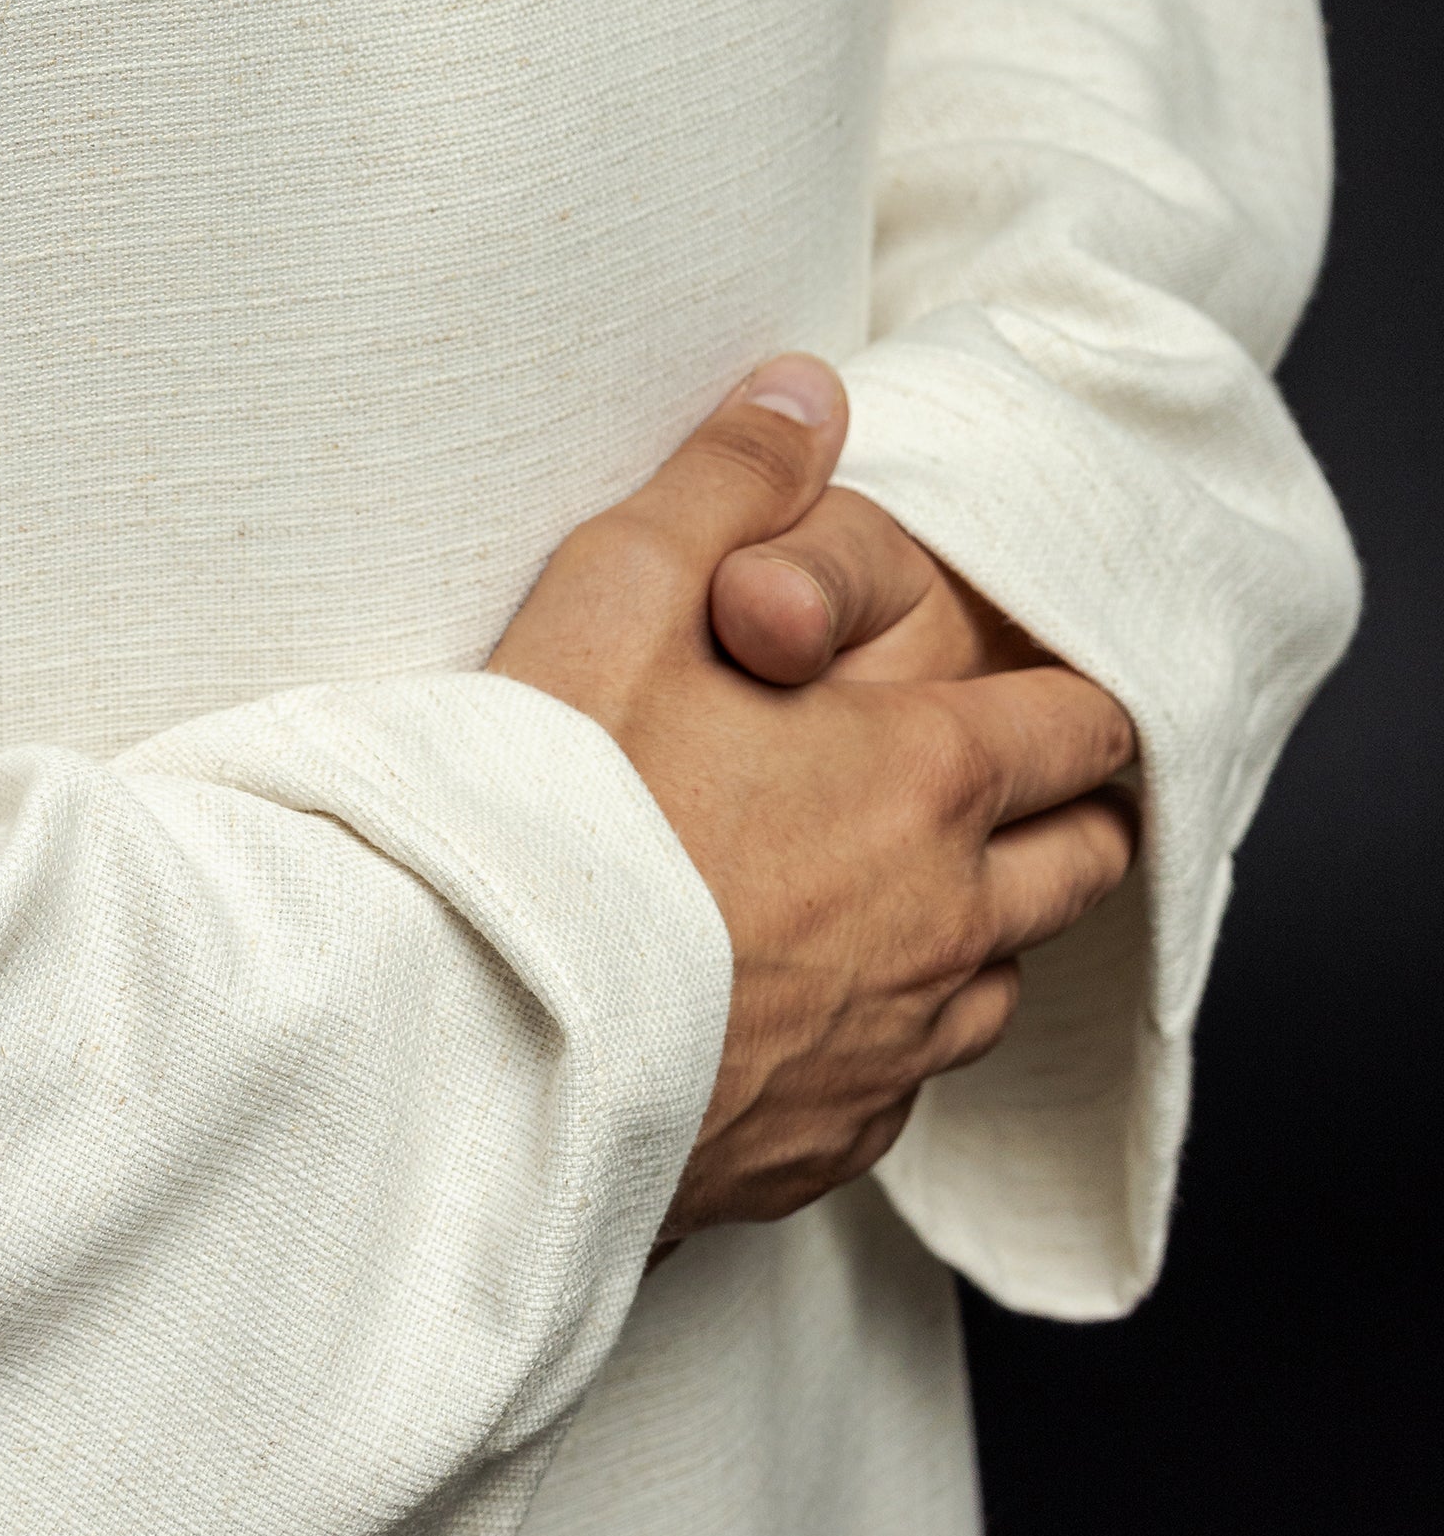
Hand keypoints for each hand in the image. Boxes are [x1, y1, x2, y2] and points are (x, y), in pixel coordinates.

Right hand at [486, 359, 1137, 1233]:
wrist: (457, 1037)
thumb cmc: (543, 807)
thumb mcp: (623, 588)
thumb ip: (729, 478)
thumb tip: (809, 386)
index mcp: (920, 781)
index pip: (1079, 729)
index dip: (1072, 695)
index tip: (1045, 682)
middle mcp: (937, 927)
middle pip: (1078, 869)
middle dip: (1062, 815)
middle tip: (1010, 781)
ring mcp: (885, 1055)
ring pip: (998, 989)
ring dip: (981, 935)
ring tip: (909, 891)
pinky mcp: (816, 1149)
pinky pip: (901, 1092)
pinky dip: (886, 1041)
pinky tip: (812, 1008)